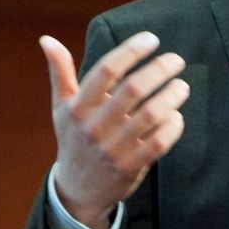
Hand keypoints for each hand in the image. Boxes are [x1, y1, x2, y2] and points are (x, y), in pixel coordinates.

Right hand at [40, 31, 189, 228]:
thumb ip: (60, 72)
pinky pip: (159, 142)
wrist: (77, 190)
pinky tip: (176, 116)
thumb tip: (47, 39)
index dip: (131, 50)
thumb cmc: (74, 139)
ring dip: (172, 95)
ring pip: (151, 114)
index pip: (106, 70)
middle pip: (133, 89)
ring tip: (181, 85)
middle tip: (177, 60)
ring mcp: (113, 148)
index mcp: (78, 107)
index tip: (152, 39)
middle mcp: (94, 126)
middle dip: (160, 69)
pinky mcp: (130, 167)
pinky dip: (173, 125)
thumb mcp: (62, 107)